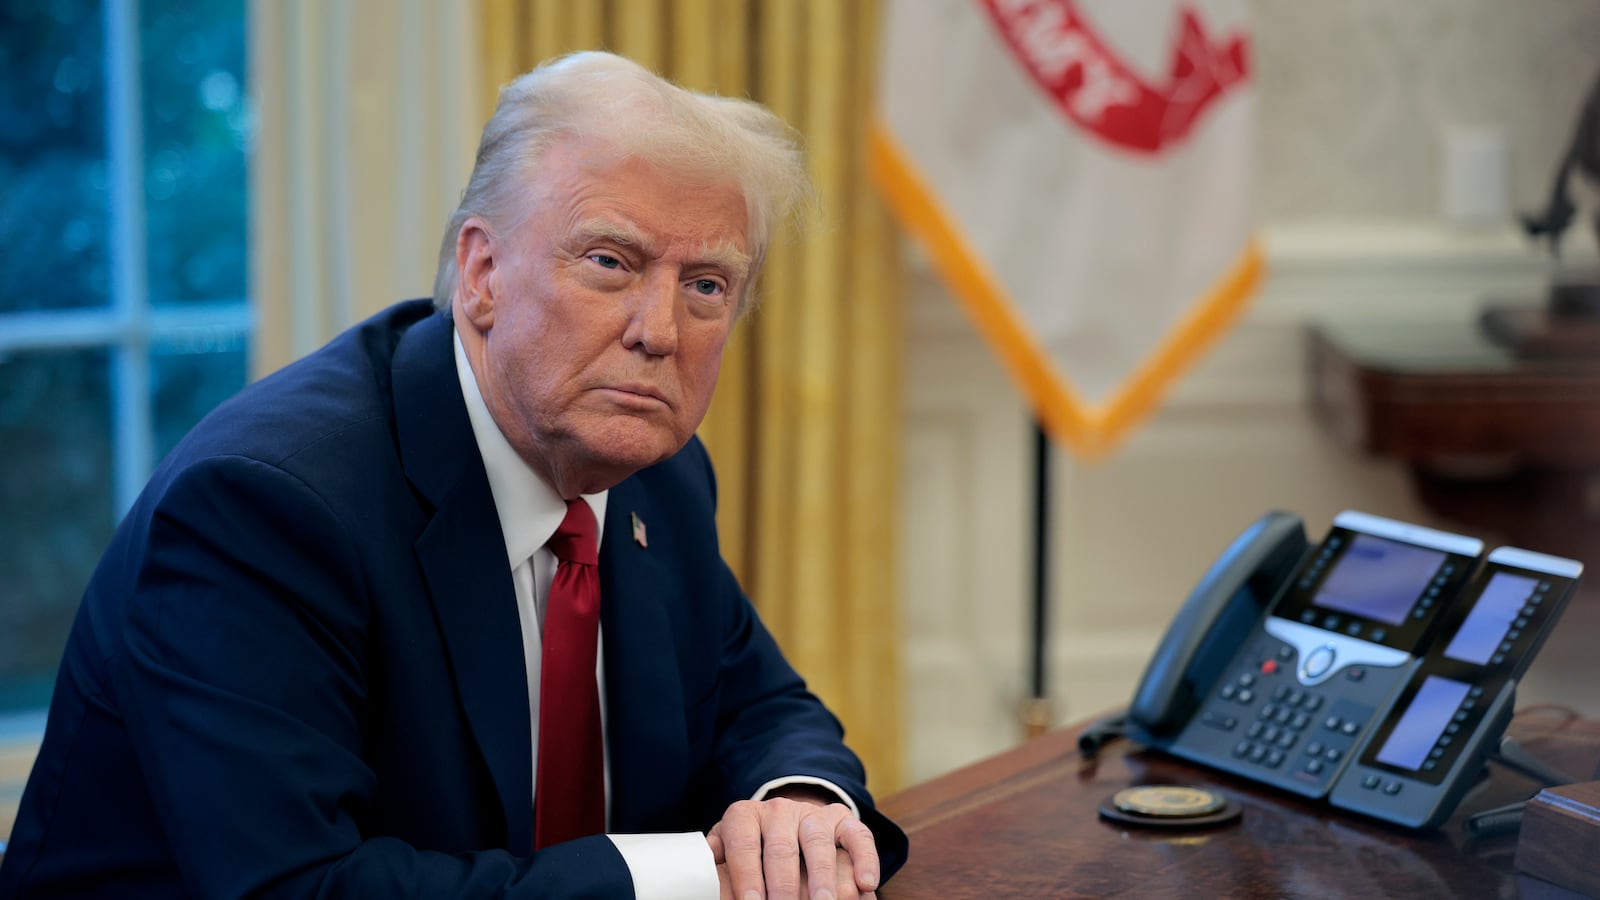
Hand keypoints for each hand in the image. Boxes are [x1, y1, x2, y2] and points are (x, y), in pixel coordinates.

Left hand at [707, 794, 879, 899]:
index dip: (746, 875)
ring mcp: (813, 813)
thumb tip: (697, 877)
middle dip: (784, 883)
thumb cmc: (749, 848)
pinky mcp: (843, 819)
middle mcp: (779, 810)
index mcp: (745, 815)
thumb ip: (715, 859)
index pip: (743, 842)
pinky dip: (865, 858)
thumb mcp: (726, 849)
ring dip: (822, 876)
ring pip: (819, 840)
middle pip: (781, 846)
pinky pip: (858, 835)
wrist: (783, 820)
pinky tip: (867, 883)